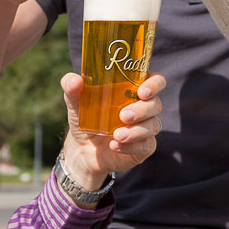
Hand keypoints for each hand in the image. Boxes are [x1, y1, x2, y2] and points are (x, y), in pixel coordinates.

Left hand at [59, 72, 165, 188]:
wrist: (82, 149)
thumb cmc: (85, 117)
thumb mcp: (75, 102)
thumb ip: (71, 87)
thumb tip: (75, 80)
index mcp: (133, 89)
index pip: (156, 81)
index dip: (154, 84)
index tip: (142, 91)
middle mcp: (144, 107)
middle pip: (156, 104)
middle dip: (142, 109)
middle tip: (124, 115)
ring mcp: (146, 128)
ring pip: (153, 125)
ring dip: (136, 131)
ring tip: (116, 135)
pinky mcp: (144, 147)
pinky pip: (146, 146)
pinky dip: (131, 146)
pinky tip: (115, 145)